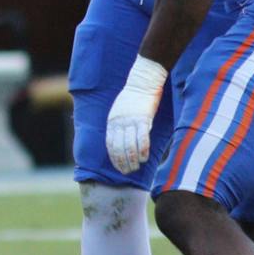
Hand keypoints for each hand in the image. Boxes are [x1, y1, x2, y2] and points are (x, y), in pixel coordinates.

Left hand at [106, 58, 166, 173]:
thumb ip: (118, 124)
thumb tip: (119, 139)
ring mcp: (131, 121)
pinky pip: (142, 138)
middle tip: (127, 172)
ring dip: (132, 159)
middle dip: (122, 162)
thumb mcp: (119, 111)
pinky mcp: (143, 118)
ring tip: (135, 168)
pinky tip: (144, 158)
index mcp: (112, 121)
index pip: (110, 144)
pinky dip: (142, 150)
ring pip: (129, 145)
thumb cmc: (132, 97)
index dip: (114, 157)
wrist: (143, 81)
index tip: (117, 167)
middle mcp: (119, 122)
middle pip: (119, 147)